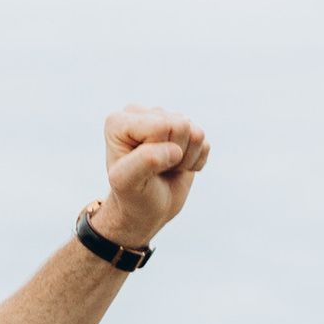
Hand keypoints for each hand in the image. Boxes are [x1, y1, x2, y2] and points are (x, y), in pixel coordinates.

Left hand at [88, 105, 208, 249]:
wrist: (146, 209)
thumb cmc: (133, 195)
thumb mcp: (127, 182)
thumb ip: (144, 162)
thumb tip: (175, 150)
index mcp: (119, 121)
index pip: (160, 126)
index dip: (159, 152)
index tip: (143, 167)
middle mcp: (141, 113)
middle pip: (180, 124)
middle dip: (174, 154)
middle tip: (156, 169)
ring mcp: (165, 119)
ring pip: (196, 133)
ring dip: (185, 159)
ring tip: (165, 168)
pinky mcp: (185, 130)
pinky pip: (205, 143)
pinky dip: (195, 162)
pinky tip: (177, 166)